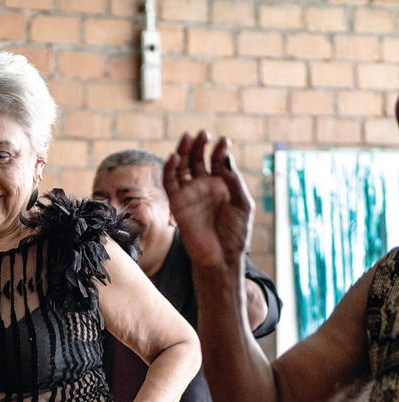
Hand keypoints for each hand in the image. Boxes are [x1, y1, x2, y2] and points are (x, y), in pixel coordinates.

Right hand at [163, 132, 253, 268]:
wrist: (221, 257)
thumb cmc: (235, 233)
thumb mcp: (242, 202)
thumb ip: (233, 179)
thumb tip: (225, 156)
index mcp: (221, 185)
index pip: (217, 160)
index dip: (219, 149)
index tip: (224, 142)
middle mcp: (204, 187)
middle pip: (197, 159)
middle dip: (200, 145)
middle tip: (204, 134)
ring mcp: (190, 194)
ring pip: (182, 166)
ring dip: (184, 151)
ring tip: (189, 137)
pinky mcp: (177, 204)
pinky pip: (169, 183)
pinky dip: (169, 169)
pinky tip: (175, 157)